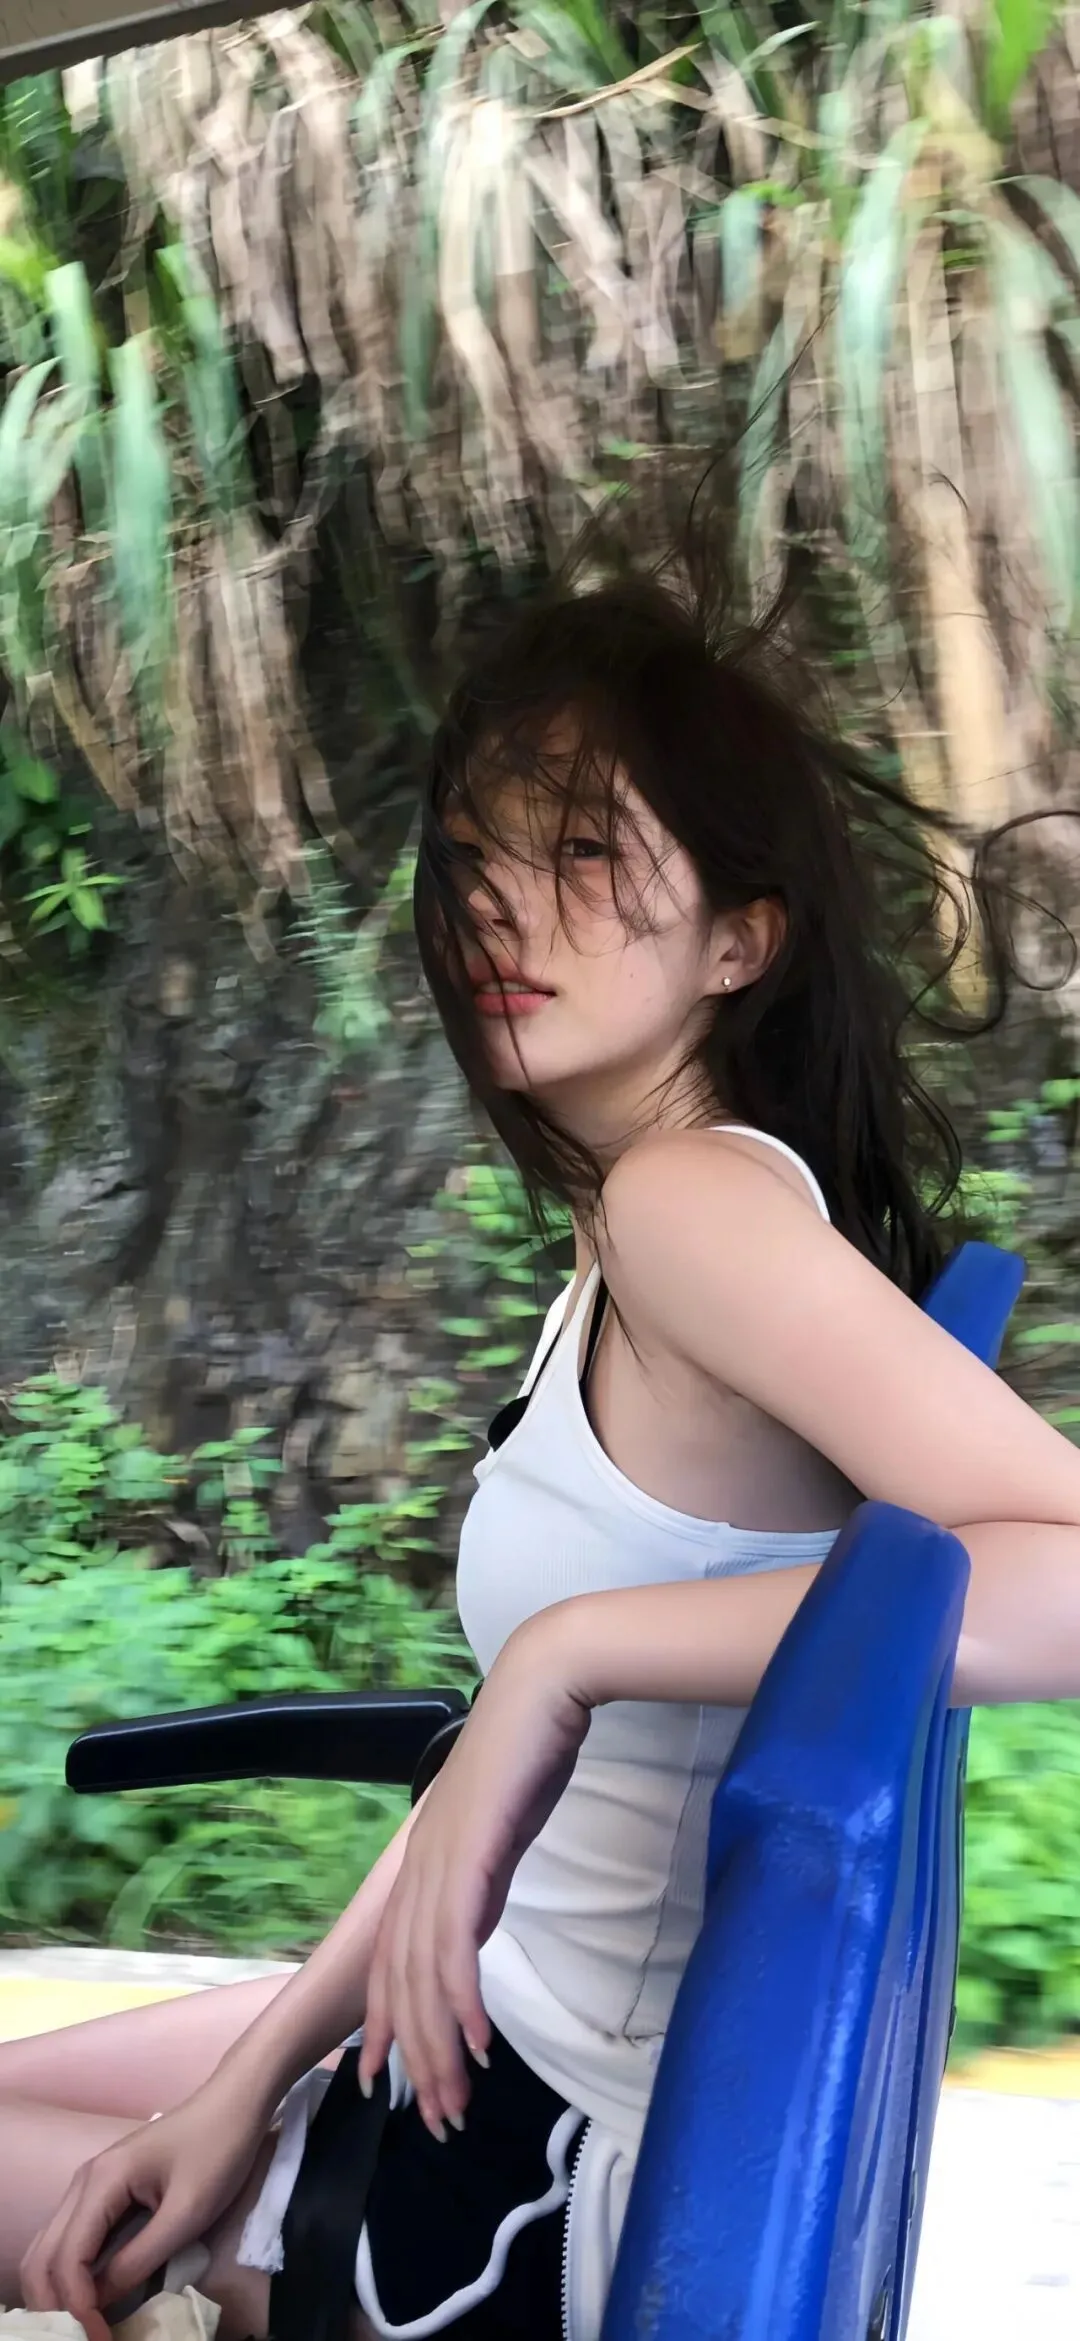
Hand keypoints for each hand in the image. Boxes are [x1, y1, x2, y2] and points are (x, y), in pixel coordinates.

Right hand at [20, 2071, 270, 2340]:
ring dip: (58, 2292)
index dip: (77, 2307)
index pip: (68, 2258)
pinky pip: (72, 2239)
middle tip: (88, 2337)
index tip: (100, 2337)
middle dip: (56, 2305)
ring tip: (85, 2325)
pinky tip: (90, 2298)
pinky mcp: (104, 2192)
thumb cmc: (218, 2152)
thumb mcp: (186, 2213)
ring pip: (51, 2248)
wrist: (234, 2104)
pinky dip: (71, 2274)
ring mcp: (90, 2185)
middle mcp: (83, 2183)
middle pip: (44, 2256)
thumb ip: (140, 2259)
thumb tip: (100, 2301)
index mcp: (101, 2182)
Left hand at [359, 1616, 590, 2137]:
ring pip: (421, 1976)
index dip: (388, 2023)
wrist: (542, 1689)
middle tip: (438, 2116)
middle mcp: (417, 1868)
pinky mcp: (466, 1856)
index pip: (392, 1959)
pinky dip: (460, 2000)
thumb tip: (476, 1924)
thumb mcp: (500, 1831)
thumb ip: (482, 1879)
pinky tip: (476, 2042)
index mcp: (424, 1863)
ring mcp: (437, 1861)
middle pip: (401, 1982)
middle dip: (417, 2056)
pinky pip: (454, 1944)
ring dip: (438, 2045)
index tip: (390, 2078)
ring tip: (456, 2099)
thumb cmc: (529, 1750)